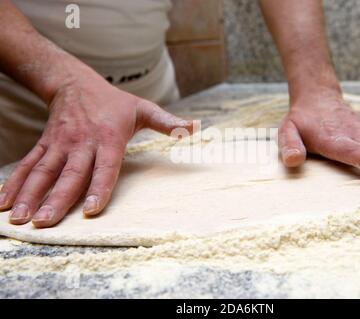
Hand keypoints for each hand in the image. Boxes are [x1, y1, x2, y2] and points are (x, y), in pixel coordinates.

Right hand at [0, 74, 191, 227]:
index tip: (92, 209)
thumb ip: (168, 122)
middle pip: (69, 174)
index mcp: (108, 138)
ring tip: (20, 218)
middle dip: (57, 199)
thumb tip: (196, 128)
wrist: (75, 81)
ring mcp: (59, 144)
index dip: (99, 187)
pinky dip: (14, 183)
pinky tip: (2, 203)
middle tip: (45, 222)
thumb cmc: (114, 102)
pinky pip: (27, 164)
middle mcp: (82, 142)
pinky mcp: (45, 144)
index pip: (104, 167)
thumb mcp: (143, 109)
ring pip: (43, 171)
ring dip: (30, 195)